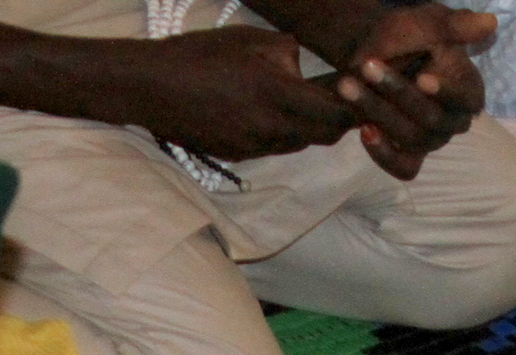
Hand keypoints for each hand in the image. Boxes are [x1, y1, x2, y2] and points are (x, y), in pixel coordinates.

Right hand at [124, 26, 362, 160]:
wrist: (153, 86)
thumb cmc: (200, 54)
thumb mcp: (250, 38)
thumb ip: (287, 52)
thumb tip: (304, 68)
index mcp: (277, 93)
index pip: (336, 114)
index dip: (355, 108)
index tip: (362, 96)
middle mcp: (270, 127)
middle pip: (323, 136)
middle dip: (337, 121)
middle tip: (341, 101)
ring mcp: (254, 145)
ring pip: (298, 143)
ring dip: (308, 127)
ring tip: (302, 103)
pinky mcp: (239, 155)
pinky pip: (273, 147)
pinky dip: (281, 133)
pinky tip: (268, 113)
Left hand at [336, 5, 493, 178]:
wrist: (376, 51)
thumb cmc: (409, 35)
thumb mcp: (430, 22)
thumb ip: (457, 25)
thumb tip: (490, 22)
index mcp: (469, 90)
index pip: (467, 99)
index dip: (447, 93)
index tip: (422, 78)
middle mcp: (454, 121)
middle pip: (432, 119)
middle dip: (398, 91)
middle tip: (367, 64)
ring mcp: (432, 141)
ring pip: (412, 138)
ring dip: (377, 112)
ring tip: (348, 85)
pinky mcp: (410, 155)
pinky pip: (403, 167)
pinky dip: (384, 153)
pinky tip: (364, 130)